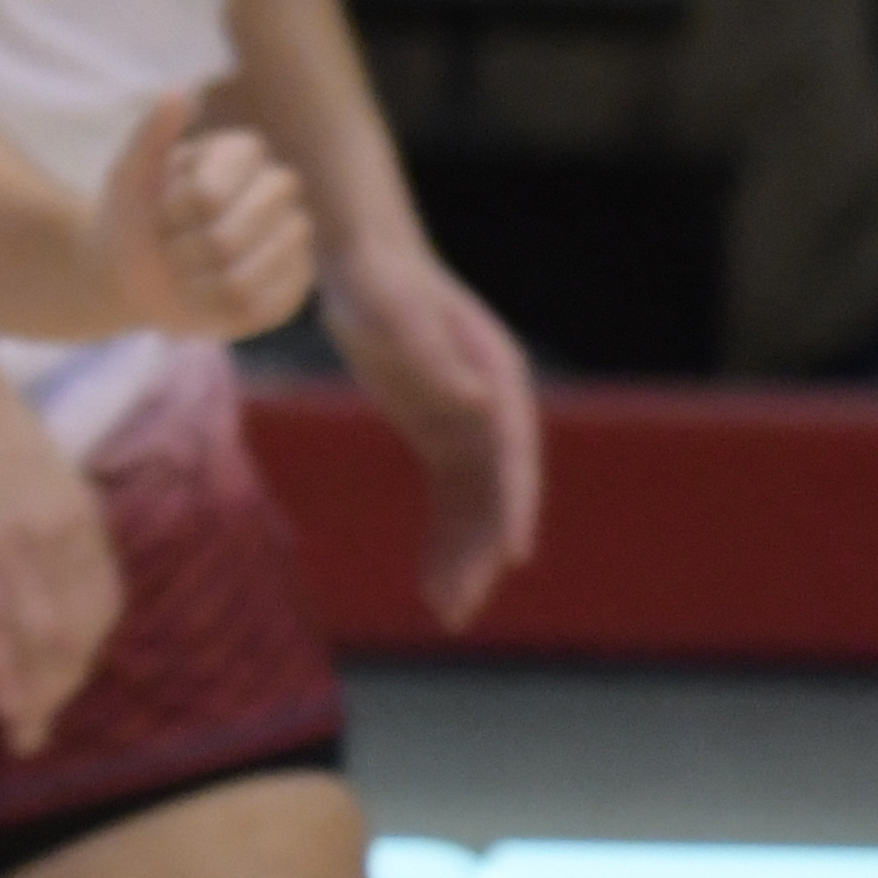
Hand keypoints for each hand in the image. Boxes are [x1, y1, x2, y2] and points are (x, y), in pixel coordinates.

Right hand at [0, 338, 117, 754]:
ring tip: (29, 730)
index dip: (89, 644)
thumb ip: (46, 517)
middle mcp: (57, 535)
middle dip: (65, 680)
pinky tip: (7, 708)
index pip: (100, 598)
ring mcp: (9, 545)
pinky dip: (4, 678)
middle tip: (46, 716)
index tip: (71, 670)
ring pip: (39, 641)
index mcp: (78, 510)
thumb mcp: (34, 465)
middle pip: (76, 629)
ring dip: (39, 693)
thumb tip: (48, 563)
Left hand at [94, 93, 317, 341]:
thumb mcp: (128, 175)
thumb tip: (180, 92)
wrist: (132, 271)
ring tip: (185, 271)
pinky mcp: (296, 287)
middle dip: (177, 254)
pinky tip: (207, 294)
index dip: (170, 215)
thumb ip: (151, 134)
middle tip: (167, 247)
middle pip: (223, 243)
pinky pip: (256, 309)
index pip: (206, 198)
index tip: (158, 211)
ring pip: (239, 281)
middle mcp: (279, 188)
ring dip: (192, 286)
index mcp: (245, 150)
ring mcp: (294, 238)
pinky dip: (217, 311)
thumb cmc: (133, 216)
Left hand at [323, 237, 542, 627]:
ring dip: (462, 559)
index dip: (513, 506)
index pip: (513, 456)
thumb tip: (478, 402)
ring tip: (445, 613)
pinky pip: (447, 501)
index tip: (512, 553)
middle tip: (459, 608)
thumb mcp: (398, 314)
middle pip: (496, 494)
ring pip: (474, 508)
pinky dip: (442, 540)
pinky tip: (430, 582)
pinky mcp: (437, 437)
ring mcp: (467, 428)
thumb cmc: (382, 284)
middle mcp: (493, 411)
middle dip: (481, 553)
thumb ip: (436, 356)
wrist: (363, 264)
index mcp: (499, 380)